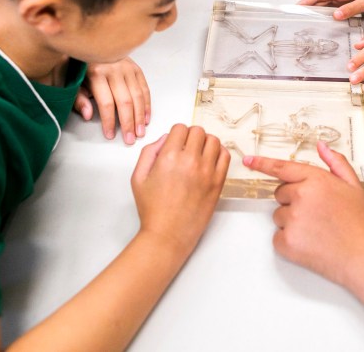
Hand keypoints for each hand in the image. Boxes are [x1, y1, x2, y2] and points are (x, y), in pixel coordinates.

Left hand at [76, 58, 150, 143]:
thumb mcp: (74, 82)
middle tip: (130, 139)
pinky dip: (147, 104)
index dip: (109, 121)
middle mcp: (114, 69)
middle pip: (125, 101)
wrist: (92, 43)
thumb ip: (79, 99)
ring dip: (140, 116)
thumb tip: (88, 115)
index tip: (110, 134)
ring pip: (137, 96)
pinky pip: (144, 89)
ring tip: (140, 132)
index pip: (106, 103)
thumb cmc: (82, 66)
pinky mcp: (136, 68)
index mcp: (96, 72)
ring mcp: (127, 68)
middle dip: (128, 123)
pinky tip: (146, 117)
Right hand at [131, 124, 228, 254]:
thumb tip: (165, 138)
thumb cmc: (152, 209)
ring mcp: (207, 172)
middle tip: (186, 147)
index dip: (176, 134)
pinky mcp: (218, 182)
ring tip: (198, 153)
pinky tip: (210, 159)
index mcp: (169, 158)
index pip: (180, 128)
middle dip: (190, 136)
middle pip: (198, 131)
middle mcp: (190, 161)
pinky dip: (219, 153)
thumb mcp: (138, 177)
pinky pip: (225, 156)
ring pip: (213, 140)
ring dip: (205, 142)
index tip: (175, 142)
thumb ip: (149, 152)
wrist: (168, 234)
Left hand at [244, 141, 363, 286]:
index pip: (282, 168)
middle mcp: (300, 197)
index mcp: (316, 180)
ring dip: (291, 221)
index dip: (263, 164)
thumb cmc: (360, 224)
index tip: (249, 161)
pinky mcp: (286, 242)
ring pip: (279, 216)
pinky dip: (289, 241)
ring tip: (317, 230)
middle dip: (293, 200)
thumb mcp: (354, 186)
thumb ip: (336, 163)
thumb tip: (321, 147)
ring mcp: (291, 220)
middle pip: (280, 194)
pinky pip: (278, 237)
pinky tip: (310, 243)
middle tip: (317, 213)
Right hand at [299, 0, 363, 19]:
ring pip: (327, 5)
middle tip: (297, 17)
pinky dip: (328, 15)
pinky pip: (336, 9)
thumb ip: (351, 8)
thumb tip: (334, 15)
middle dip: (308, 6)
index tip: (295, 7)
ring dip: (317, 11)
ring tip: (307, 21)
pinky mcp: (352, 3)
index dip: (307, 0)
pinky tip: (326, 23)